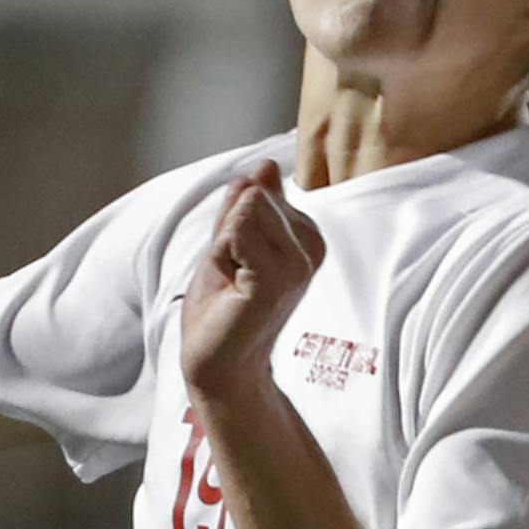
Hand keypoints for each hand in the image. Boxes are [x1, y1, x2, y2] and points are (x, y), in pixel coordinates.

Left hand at [178, 161, 326, 406]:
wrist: (218, 362)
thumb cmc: (223, 309)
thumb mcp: (231, 244)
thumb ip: (245, 206)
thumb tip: (265, 166)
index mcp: (306, 237)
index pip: (258, 191)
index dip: (231, 226)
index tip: (239, 263)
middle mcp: (310, 249)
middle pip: (253, 196)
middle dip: (227, 233)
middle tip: (233, 274)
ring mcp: (296, 265)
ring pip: (244, 210)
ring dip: (223, 247)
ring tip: (233, 282)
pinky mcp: (276, 279)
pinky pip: (236, 231)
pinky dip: (220, 256)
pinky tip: (233, 288)